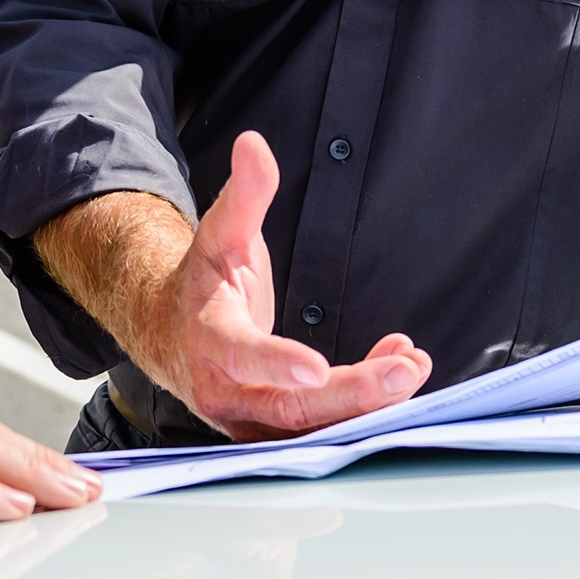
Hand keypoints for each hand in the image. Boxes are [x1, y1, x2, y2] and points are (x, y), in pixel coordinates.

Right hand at [132, 131, 430, 440]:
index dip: (279, 364)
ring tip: (411, 367)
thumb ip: (244, 194)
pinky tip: (394, 368)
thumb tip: (253, 144)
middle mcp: (225, 392)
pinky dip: (363, 407)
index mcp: (208, 339)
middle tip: (404, 372)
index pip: (243, 356)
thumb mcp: (219, 235)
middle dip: (352, 395)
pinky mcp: (273, 435)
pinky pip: (322, 430)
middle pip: (291, 409)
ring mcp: (249, 422)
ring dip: (367, 406)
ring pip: (311, 431)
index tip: (317, 369)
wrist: (168, 334)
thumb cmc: (201, 284)